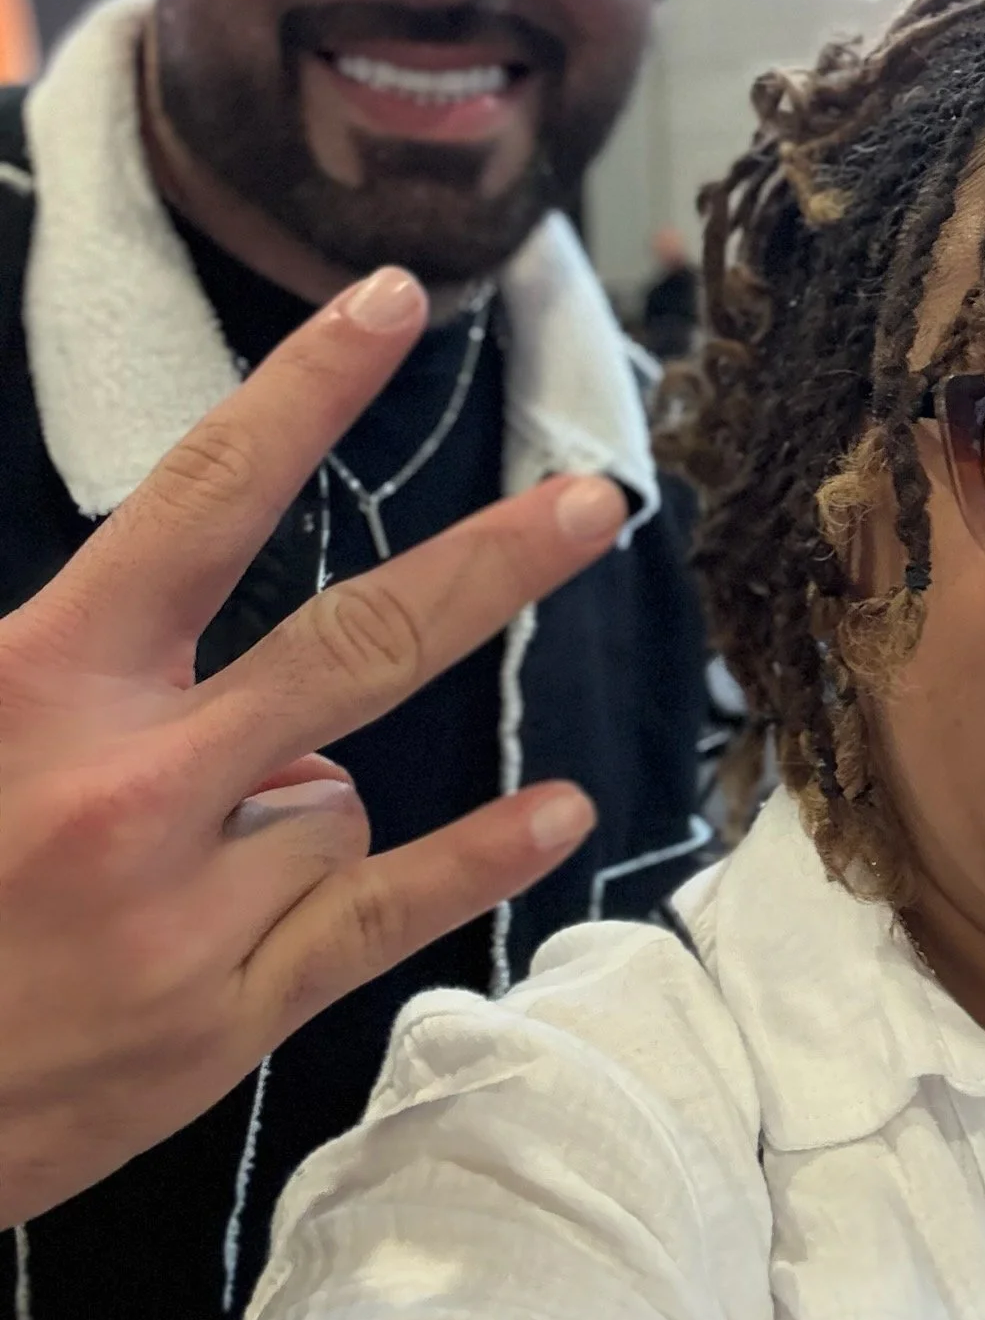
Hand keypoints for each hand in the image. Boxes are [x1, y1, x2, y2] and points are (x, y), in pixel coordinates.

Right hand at [0, 266, 623, 1226]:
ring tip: (168, 867)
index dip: (307, 390)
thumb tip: (168, 562)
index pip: (204, 497)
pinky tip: (557, 810)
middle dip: (488, 564)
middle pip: (355, 640)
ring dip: (291, 807)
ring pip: (342, 796)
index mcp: (45, 679)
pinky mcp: (229, 1013)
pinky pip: (386, 912)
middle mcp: (132, 781)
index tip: (393, 306)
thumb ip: (61, 635)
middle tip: (595, 504)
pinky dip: (476, 860)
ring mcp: (192, 905)